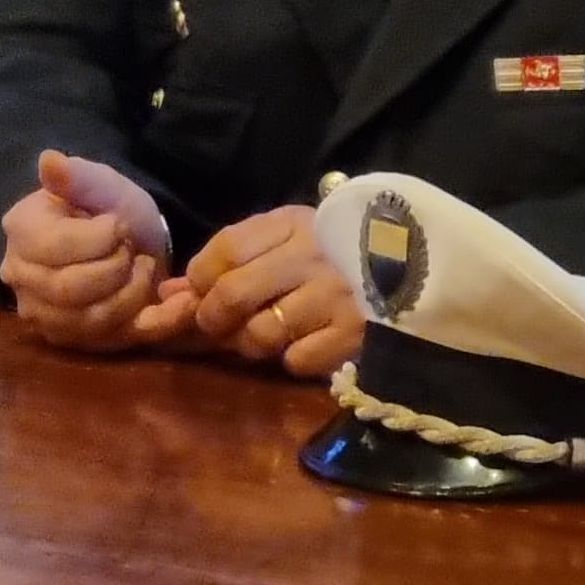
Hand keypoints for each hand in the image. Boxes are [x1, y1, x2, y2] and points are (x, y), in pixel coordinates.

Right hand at [0, 149, 185, 353]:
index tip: (119, 224)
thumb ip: (77, 176)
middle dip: (116, 268)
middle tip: (133, 249)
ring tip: (145, 267)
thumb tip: (49, 161)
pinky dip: (158, 322)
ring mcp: (48, 316)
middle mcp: (22, 280)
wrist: (127, 242)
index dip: (100, 238)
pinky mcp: (81, 342)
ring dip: (134, 291)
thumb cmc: (107, 209)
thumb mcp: (100, 184)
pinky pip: (121, 339)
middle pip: (69, 289)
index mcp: (21, 233)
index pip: (56, 247)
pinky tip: (183, 303)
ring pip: (93, 319)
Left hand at [174, 204, 365, 379]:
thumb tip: (166, 294)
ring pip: (260, 334)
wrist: (417, 271)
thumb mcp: (283, 240)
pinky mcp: (355, 334)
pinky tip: (307, 342)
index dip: (200, 279)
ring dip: (251, 342)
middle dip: (213, 317)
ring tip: (266, 333)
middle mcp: (312, 257)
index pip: (224, 251)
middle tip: (219, 325)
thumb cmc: (334, 253)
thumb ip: (227, 261)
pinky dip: (293, 358)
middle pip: (232, 294)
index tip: (201, 292)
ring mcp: (335, 296)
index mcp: (292, 224)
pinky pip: (297, 360)